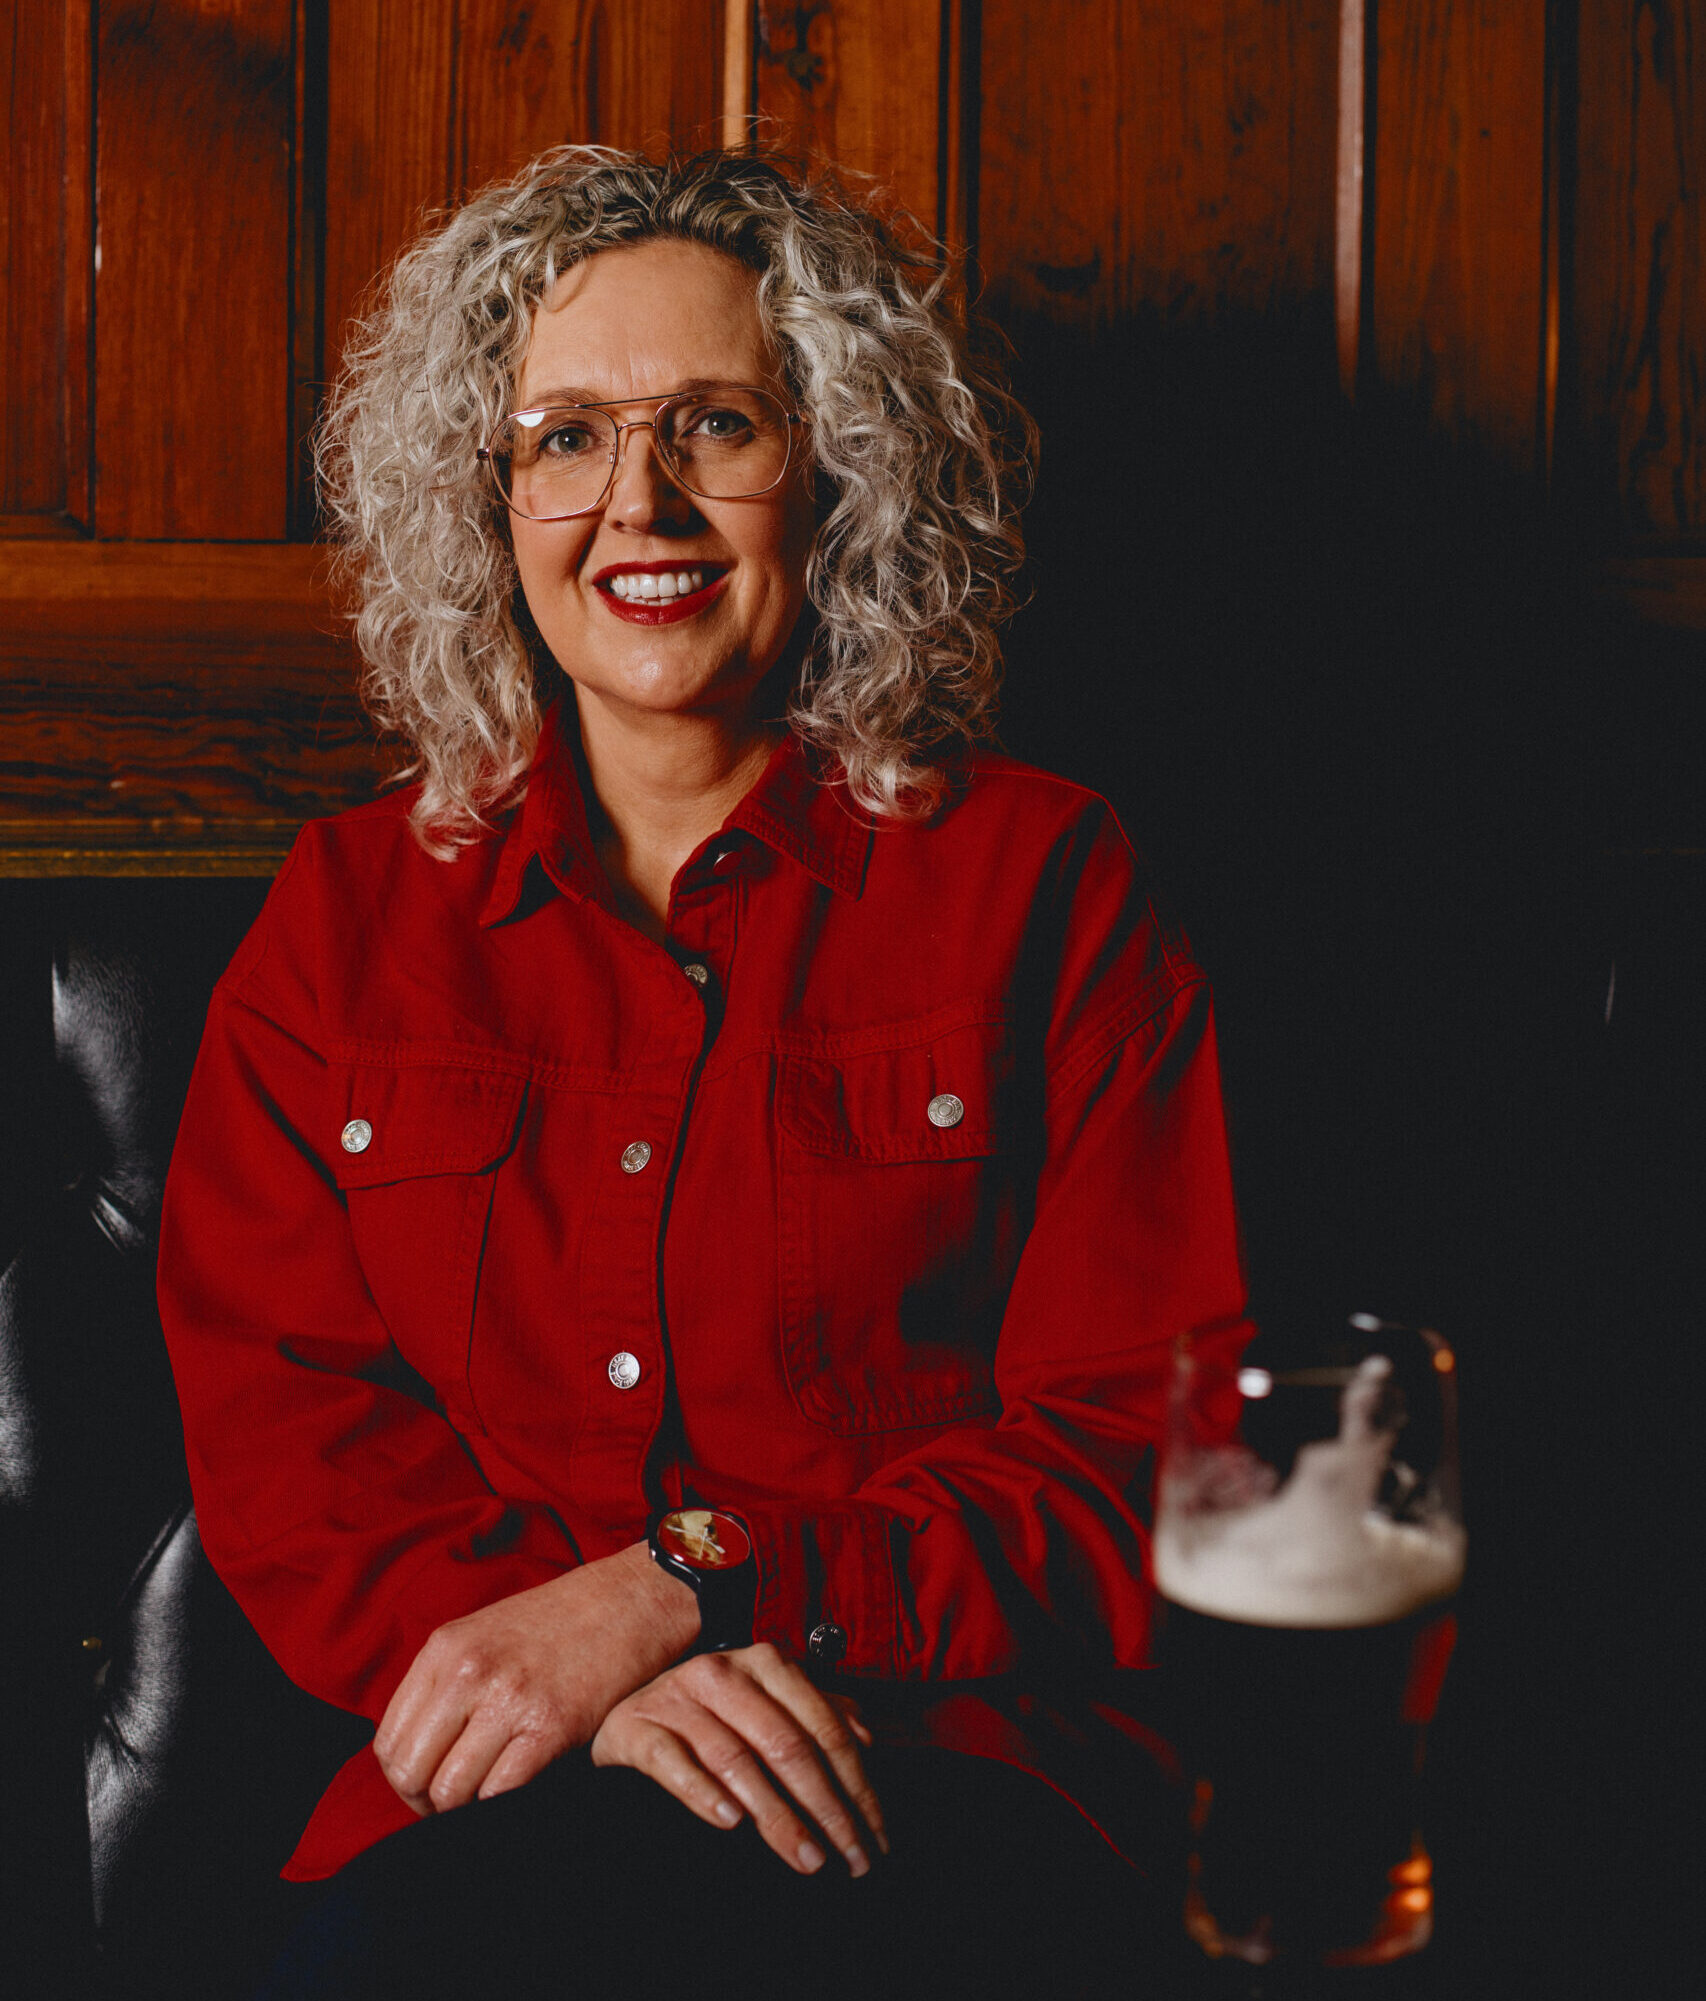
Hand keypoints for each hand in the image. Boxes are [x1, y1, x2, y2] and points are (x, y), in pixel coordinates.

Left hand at [374, 1541, 698, 1815]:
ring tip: (488, 1793)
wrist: (629, 1601)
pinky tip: (520, 1783)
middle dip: (426, 1803)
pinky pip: (499, 1793)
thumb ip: (446, 1684)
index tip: (427, 1785)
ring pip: (450, 1792)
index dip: (403, 1778)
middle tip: (454, 1803)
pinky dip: (502, 1803)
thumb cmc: (559, 1622)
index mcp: (445, 1649)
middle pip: (410, 1774)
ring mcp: (509, 1699)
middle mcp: (469, 1672)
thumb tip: (420, 1753)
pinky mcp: (550, 1726)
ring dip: (466, 1808)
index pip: (388, 1741)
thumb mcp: (484, 1634)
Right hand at [591, 1642, 887, 1875]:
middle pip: (787, 1745)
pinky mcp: (637, 1727)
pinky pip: (673, 1761)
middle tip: (849, 1857)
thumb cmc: (707, 1712)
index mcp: (766, 1664)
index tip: (874, 1835)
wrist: (622, 1710)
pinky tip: (729, 1822)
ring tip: (806, 1857)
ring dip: (777, 1815)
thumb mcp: (764, 1702)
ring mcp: (678, 1698)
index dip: (856, 1783)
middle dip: (826, 1807)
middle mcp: (725, 1673)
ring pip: (738, 1759)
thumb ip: (815, 1712)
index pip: (823, 1726)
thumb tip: (868, 1736)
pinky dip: (704, 1792)